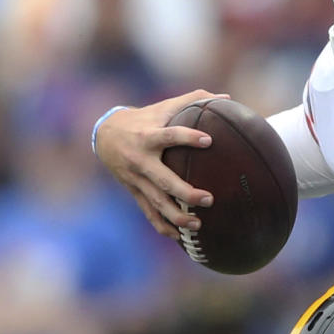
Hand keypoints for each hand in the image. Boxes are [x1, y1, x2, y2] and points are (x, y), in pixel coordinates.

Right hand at [93, 90, 226, 237]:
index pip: (170, 135)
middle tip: (209, 199)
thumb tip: (228, 97)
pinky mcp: (134, 193)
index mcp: (149, 136)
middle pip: (164, 180)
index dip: (188, 137)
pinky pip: (148, 213)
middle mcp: (141, 160)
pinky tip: (180, 236)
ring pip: (157, 202)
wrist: (105, 134)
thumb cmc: (145, 118)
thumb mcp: (164, 106)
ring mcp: (136, 180)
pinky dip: (163, 226)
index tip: (209, 140)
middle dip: (186, 192)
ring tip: (199, 225)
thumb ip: (194, 99)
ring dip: (177, 216)